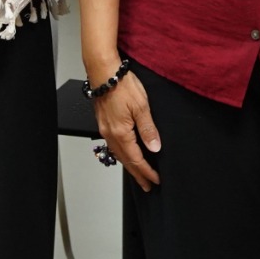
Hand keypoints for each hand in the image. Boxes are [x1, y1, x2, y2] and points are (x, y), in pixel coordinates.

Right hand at [92, 63, 162, 190]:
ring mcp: (105, 129)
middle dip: (138, 174)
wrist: (104, 73)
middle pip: (126, 161)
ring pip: (118, 154)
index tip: (155, 180)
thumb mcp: (141, 107)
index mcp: (121, 133)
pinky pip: (114, 145)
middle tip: (147, 186)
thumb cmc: (122, 85)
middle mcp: (111, 135)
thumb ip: (148, 129)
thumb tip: (154, 148)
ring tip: (138, 174)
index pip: (136, 159)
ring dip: (130, 165)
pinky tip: (126, 154)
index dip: (147, 171)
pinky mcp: (104, 123)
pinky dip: (122, 154)